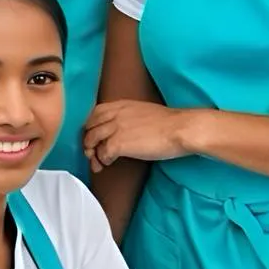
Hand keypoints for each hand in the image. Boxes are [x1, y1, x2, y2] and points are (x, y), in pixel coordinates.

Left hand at [83, 100, 197, 171]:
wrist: (179, 129)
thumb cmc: (170, 123)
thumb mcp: (145, 111)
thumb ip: (130, 116)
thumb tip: (127, 128)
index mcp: (122, 105)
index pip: (95, 112)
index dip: (92, 126)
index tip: (95, 135)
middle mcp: (116, 114)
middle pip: (90, 126)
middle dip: (88, 140)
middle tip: (92, 152)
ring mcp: (116, 128)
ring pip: (91, 140)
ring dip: (92, 153)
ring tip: (98, 162)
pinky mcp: (118, 144)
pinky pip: (102, 154)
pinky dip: (103, 160)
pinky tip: (109, 163)